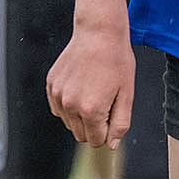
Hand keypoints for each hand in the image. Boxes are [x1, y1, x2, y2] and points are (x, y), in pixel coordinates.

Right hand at [47, 23, 134, 149]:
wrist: (99, 33)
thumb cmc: (117, 62)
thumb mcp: (127, 94)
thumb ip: (120, 123)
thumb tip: (111, 145)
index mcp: (91, 110)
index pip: (96, 141)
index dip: (107, 132)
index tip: (114, 114)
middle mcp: (70, 105)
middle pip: (81, 135)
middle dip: (95, 126)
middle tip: (106, 101)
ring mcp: (58, 95)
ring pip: (69, 122)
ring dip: (81, 116)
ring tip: (94, 91)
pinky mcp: (51, 85)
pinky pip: (59, 108)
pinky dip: (70, 105)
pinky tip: (82, 86)